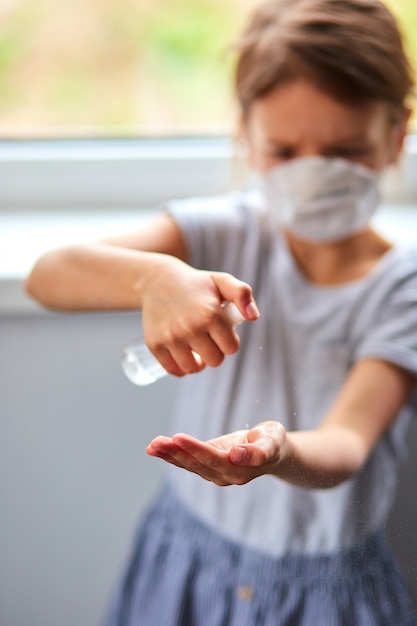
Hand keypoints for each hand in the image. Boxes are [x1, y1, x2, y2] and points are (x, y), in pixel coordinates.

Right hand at [141, 257, 258, 376]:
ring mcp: (171, 338)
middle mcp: (190, 327)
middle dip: (215, 352)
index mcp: (210, 314)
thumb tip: (254, 317)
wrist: (157, 282)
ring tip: (195, 348)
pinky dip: (180, 367)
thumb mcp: (221, 281)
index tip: (221, 331)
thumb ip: (242, 294)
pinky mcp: (155, 344)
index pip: (231, 347)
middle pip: (215, 361)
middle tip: (207, 337)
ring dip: (197, 362)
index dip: (228, 341)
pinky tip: (182, 355)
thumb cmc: (195, 285)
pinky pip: (174, 370)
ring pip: (194, 368)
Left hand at [146, 421, 286, 485]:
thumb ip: (258, 451)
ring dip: (169, 455)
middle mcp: (225, 476)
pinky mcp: (208, 467)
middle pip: (196, 463)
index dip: (195, 448)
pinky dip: (171, 456)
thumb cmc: (273, 442)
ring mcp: (215, 474)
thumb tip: (237, 455)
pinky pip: (187, 462)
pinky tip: (156, 448)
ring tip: (152, 445)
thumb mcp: (272, 441)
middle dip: (175, 452)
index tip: (178, 437)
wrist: (273, 451)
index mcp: (240, 469)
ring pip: (189, 465)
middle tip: (157, 442)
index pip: (213, 458)